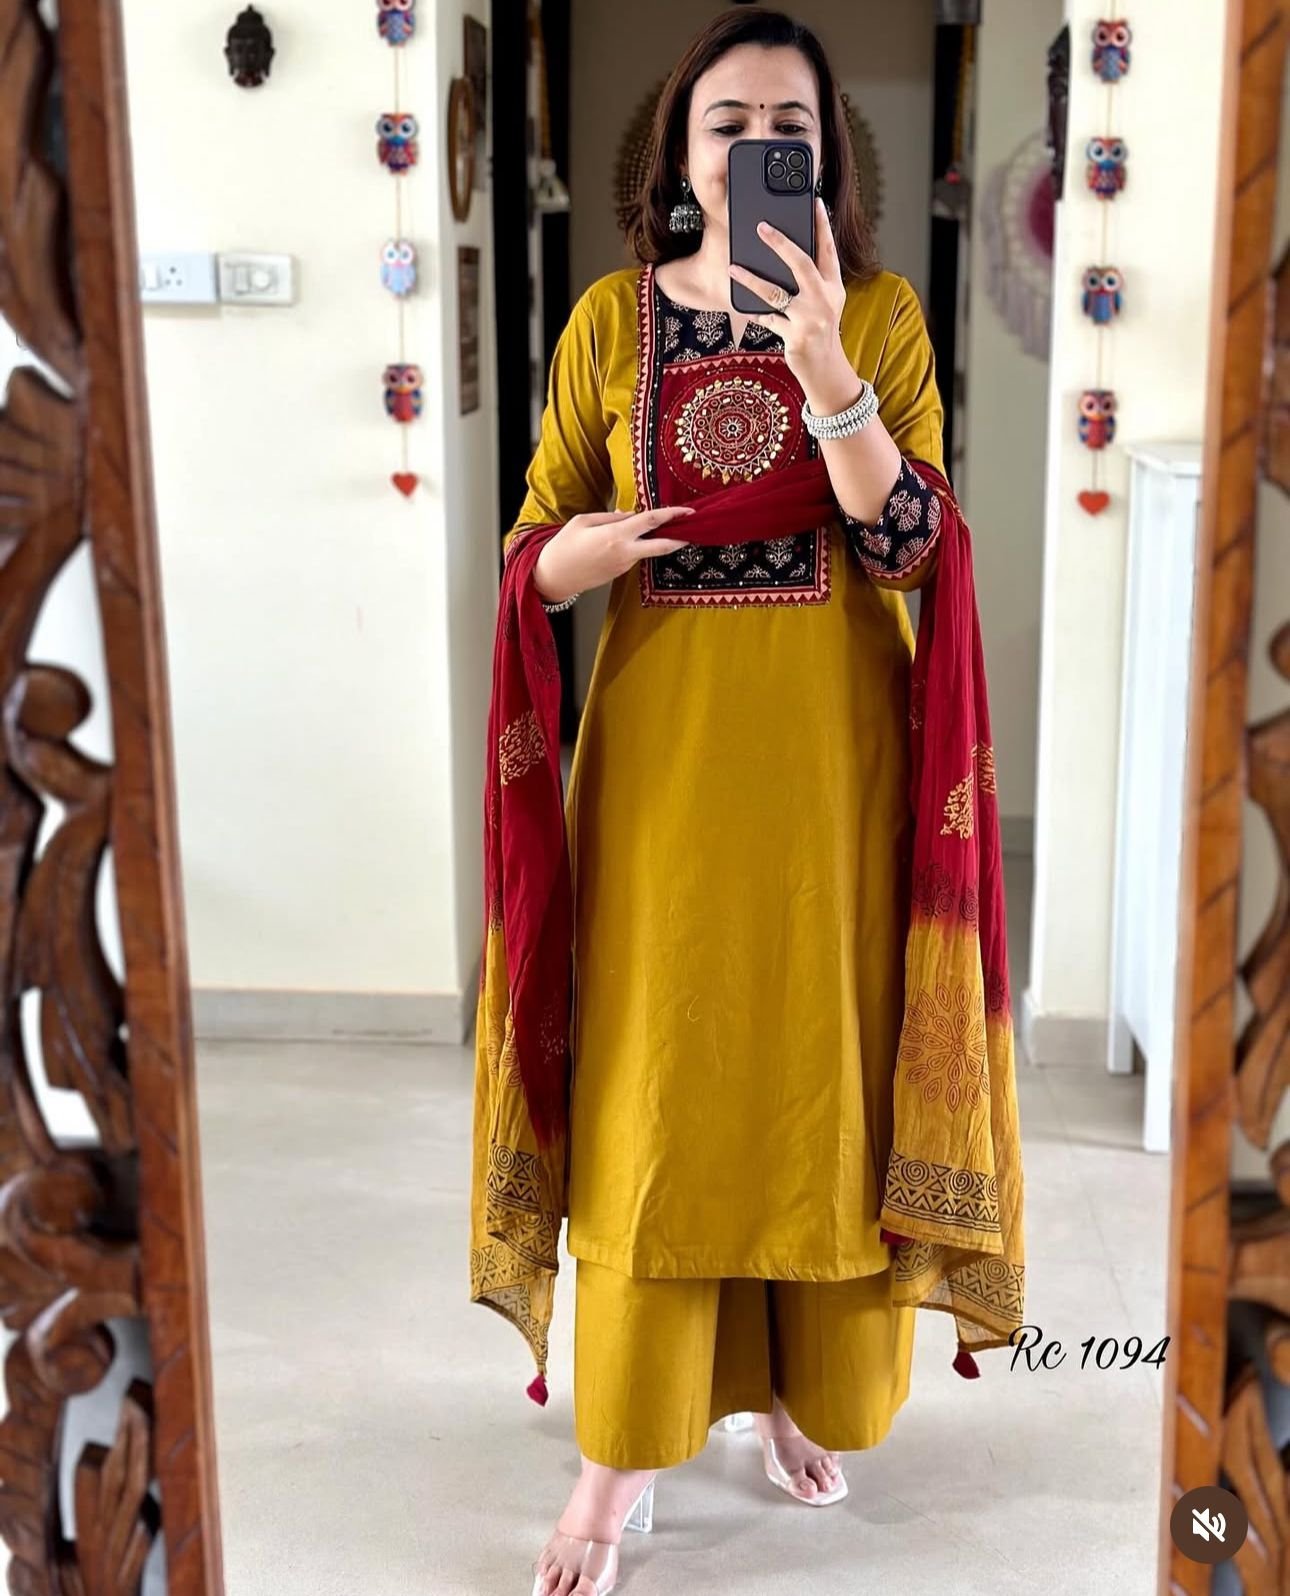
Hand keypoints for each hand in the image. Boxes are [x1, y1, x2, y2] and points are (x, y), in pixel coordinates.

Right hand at [534, 505, 696, 601]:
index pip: (652, 521)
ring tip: (652, 527)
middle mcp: (625, 552)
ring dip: (653, 540)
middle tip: (693, 529)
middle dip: (680, 538)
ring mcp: (623, 565)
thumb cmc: (563, 546)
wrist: (554, 577)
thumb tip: (629, 515)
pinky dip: (636, 547)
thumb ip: (610, 517)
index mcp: (616, 535)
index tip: (689, 510)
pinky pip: (633, 555)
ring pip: (646, 550)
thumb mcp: (583, 521)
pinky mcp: (619, 573)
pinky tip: (627, 540)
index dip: (673, 514)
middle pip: (662, 546)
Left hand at [727, 197, 847, 389]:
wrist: (825, 368)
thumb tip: (787, 253)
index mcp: (833, 287)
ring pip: (775, 292)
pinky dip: (755, 312)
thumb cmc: (820, 330)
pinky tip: (743, 306)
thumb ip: (813, 280)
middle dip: (781, 243)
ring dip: (751, 279)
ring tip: (733, 268)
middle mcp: (824, 299)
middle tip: (761, 227)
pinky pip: (768, 319)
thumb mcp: (825, 303)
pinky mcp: (796, 336)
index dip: (823, 226)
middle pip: (801, 264)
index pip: (828, 250)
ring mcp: (810, 318)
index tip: (815, 203)